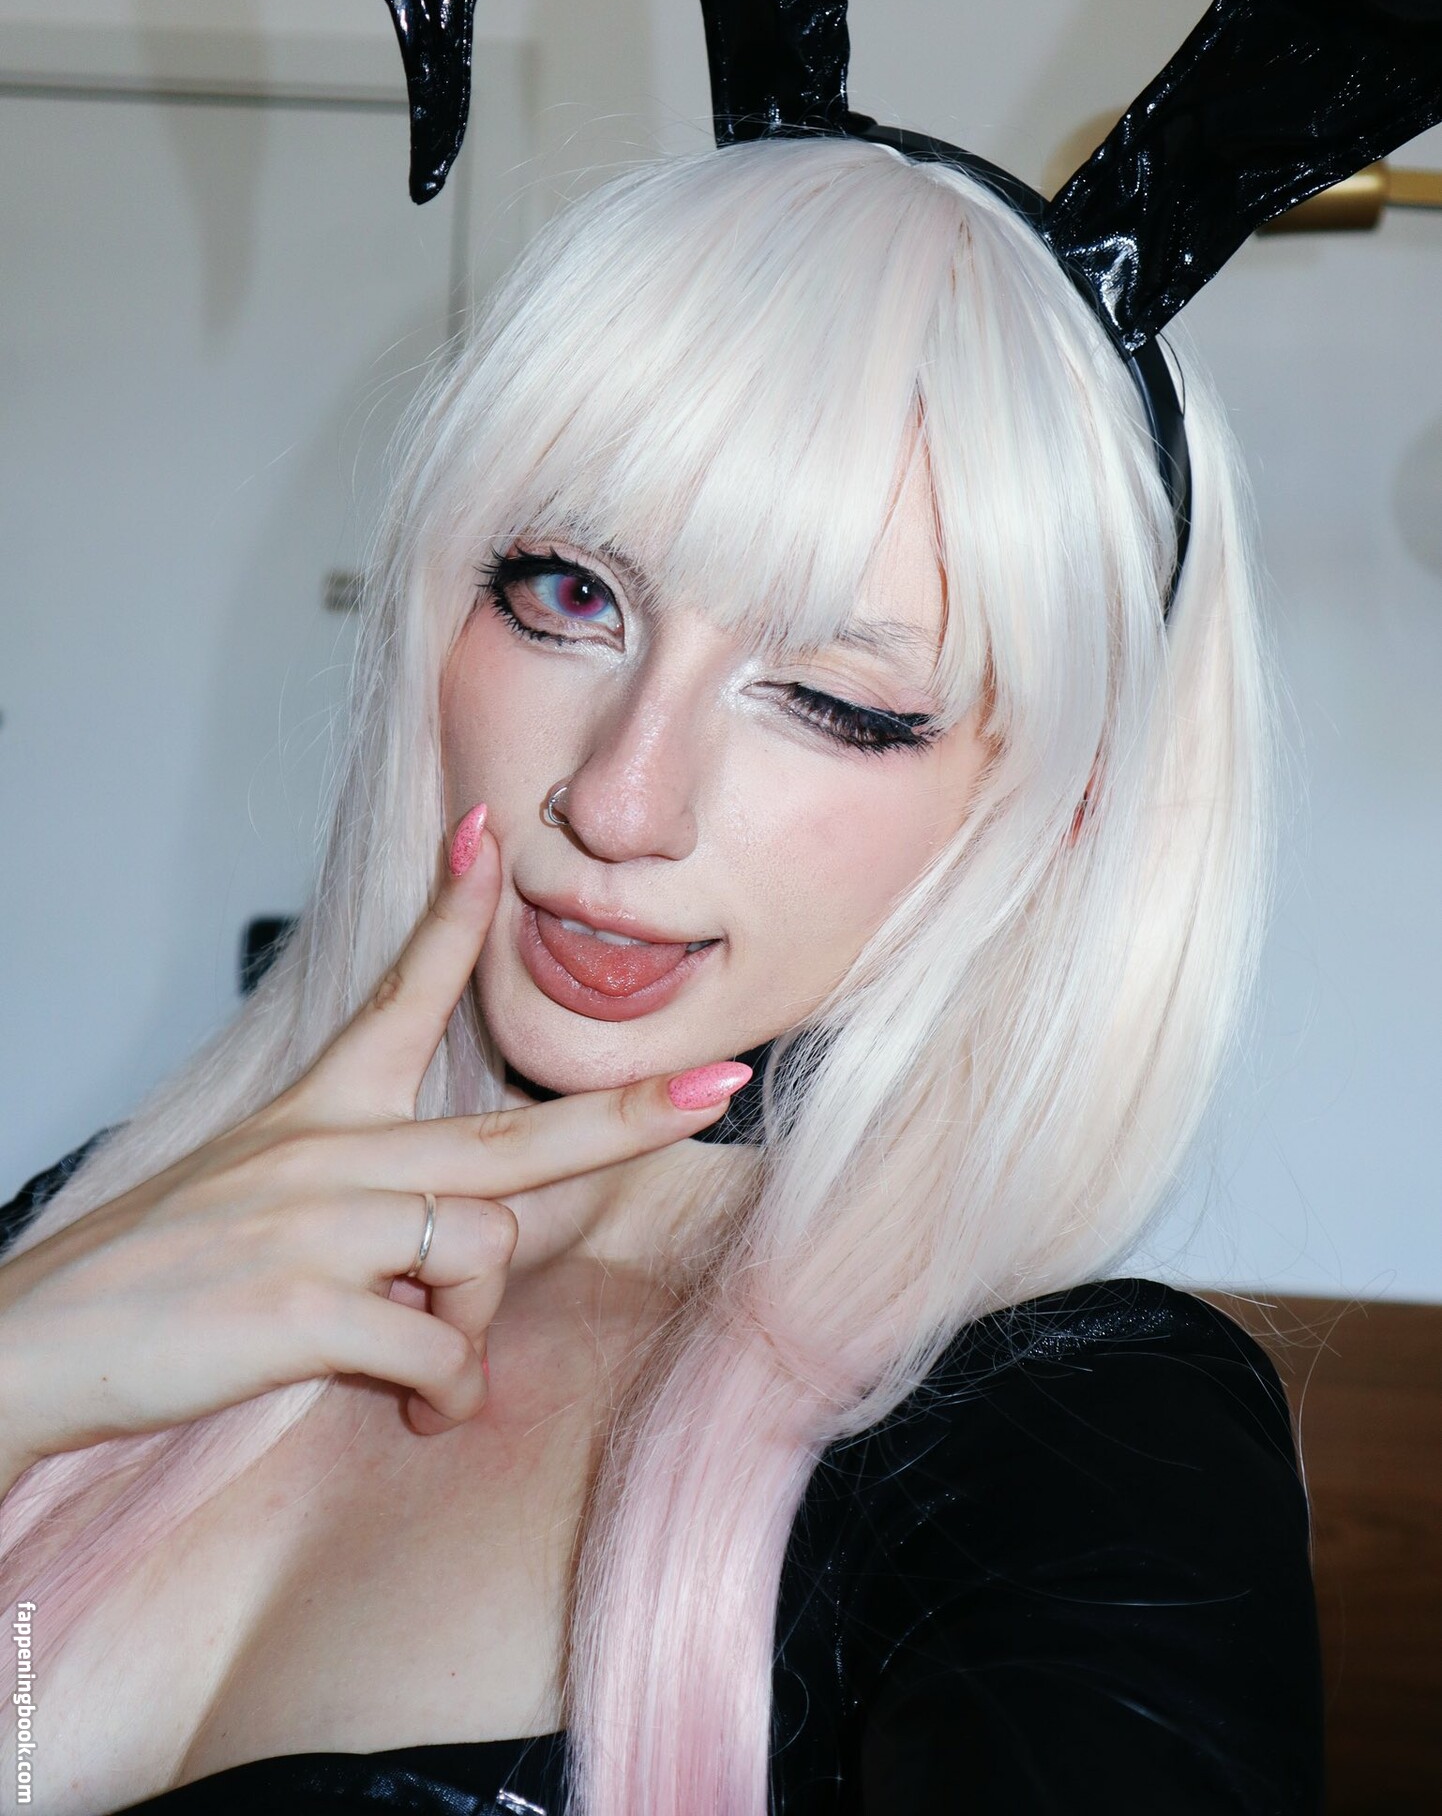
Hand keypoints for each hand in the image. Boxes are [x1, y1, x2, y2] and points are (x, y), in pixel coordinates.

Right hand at [0, 804, 751, 1484]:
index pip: (398, 995)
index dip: (452, 919)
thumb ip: (368, 1205)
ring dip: (476, 1324)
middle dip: (628, 1114)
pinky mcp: (308, 1303)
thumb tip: (457, 1257)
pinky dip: (442, 1389)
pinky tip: (408, 1406)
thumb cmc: (157, 1276)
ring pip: (485, 1248)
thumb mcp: (255, 1194)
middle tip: (723, 1085)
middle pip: (516, 1129)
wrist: (37, 1340)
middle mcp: (331, 1150)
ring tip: (429, 1375)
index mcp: (317, 1113)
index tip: (485, 837)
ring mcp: (323, 1221)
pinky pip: (440, 1346)